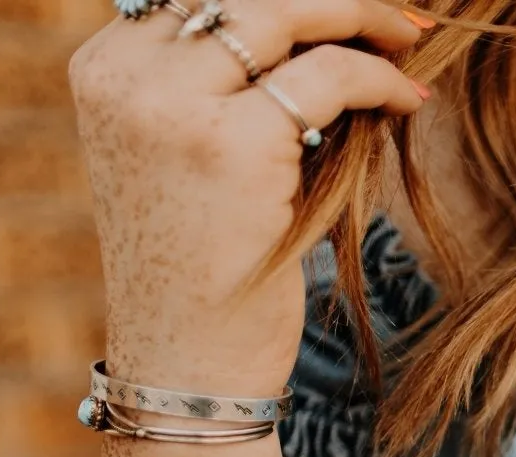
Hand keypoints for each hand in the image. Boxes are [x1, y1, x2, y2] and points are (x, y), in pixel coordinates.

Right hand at [67, 0, 431, 394]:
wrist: (189, 363)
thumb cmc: (205, 266)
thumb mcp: (191, 153)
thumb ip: (228, 83)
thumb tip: (319, 21)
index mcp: (104, 68)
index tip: (344, 6)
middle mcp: (126, 75)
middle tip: (397, 15)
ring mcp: (170, 105)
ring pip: (284, 11)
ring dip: (361, 15)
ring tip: (411, 37)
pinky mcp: (231, 144)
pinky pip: (327, 75)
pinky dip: (379, 79)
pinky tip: (409, 102)